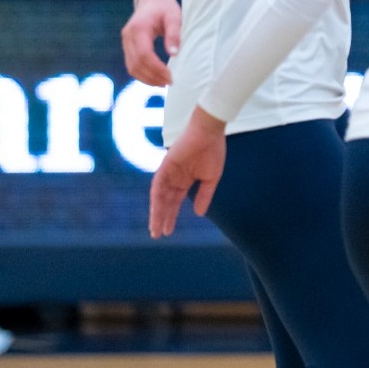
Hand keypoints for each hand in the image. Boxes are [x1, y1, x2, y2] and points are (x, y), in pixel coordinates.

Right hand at [121, 0, 181, 85]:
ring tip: (163, 83)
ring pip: (131, 67)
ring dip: (146, 78)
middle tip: (170, 82)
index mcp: (139, 28)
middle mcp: (128, 36)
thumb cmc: (165, 7)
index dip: (156, 68)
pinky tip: (155, 78)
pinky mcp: (127, 46)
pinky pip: (131, 64)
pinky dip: (142, 74)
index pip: (144, 54)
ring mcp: (125, 41)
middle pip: (136, 63)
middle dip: (152, 76)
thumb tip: (173, 54)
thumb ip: (174, 34)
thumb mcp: (174, 16)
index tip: (170, 76)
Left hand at [148, 108, 226, 236]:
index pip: (174, 202)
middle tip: (157, 235)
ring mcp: (168, 172)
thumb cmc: (213, 151)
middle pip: (165, 202)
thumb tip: (199, 214)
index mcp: (185, 180)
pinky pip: (158, 184)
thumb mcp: (211, 178)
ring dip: (157, 212)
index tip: (168, 231)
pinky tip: (158, 209)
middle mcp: (174, 178)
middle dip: (161, 218)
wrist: (209, 132)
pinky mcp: (166, 165)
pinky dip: (157, 197)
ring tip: (155, 228)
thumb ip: (205, 196)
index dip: (171, 217)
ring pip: (159, 196)